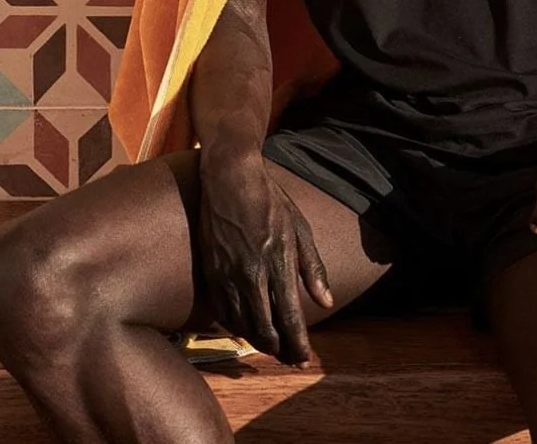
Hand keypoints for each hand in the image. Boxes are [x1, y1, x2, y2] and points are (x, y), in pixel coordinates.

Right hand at [196, 151, 332, 367]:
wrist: (231, 178)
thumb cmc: (270, 200)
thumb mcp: (299, 228)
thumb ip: (312, 268)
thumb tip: (326, 302)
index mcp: (279, 262)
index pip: (291, 316)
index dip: (298, 343)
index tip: (304, 358)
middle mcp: (253, 273)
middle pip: (265, 328)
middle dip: (279, 349)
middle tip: (288, 357)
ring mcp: (228, 274)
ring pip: (242, 324)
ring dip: (257, 341)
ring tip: (270, 346)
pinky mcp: (211, 271)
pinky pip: (222, 312)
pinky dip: (235, 326)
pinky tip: (244, 327)